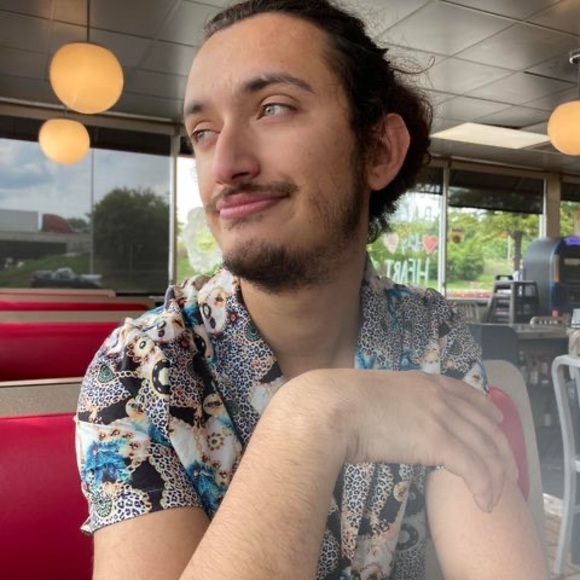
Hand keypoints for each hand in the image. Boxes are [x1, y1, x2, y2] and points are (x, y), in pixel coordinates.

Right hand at [286, 369, 517, 512]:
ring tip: (497, 496)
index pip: (469, 395)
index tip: (498, 424)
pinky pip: (474, 468)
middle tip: (508, 471)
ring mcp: (441, 417)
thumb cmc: (343, 402)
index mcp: (425, 381)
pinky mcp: (439, 441)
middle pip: (485, 425)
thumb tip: (394, 420)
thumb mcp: (378, 395)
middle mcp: (440, 396)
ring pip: (485, 448)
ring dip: (496, 475)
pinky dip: (484, 487)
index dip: (489, 412)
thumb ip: (396, 404)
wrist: (333, 407)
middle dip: (501, 450)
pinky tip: (484, 501)